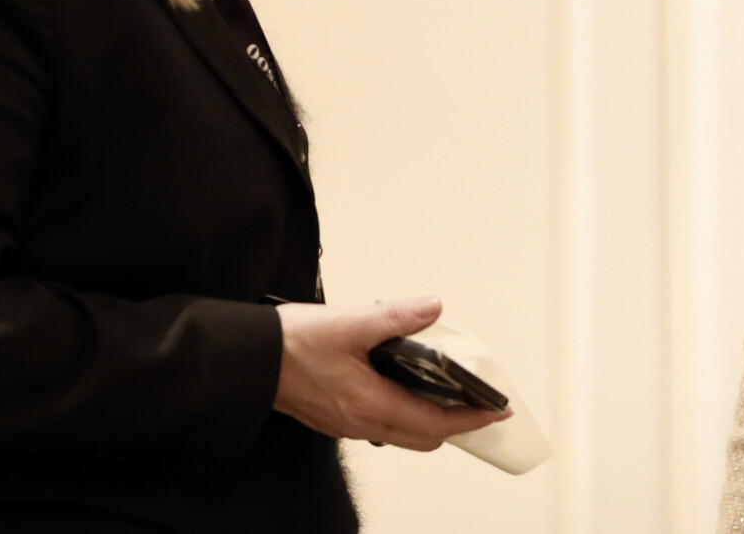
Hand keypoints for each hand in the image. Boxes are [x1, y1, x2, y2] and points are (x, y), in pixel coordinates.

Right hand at [273, 296, 510, 450]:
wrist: (248, 360)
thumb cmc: (291, 344)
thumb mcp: (349, 322)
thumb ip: (396, 317)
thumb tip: (433, 307)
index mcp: (370, 404)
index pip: (436, 423)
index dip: (471, 419)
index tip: (495, 412)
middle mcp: (362, 423)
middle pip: (423, 436)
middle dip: (455, 423)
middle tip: (476, 402)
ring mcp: (347, 424)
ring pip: (402, 433)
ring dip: (430, 418)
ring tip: (447, 391)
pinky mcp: (335, 417)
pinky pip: (382, 425)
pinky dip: (405, 412)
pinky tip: (403, 384)